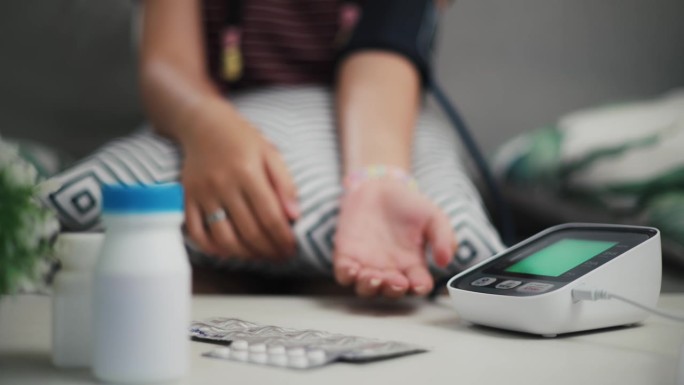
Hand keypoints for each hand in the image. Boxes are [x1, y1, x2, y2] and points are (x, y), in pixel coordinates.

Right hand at [180, 98, 298, 259]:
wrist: (202, 125)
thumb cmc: (242, 139)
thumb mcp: (270, 153)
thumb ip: (285, 184)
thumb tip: (295, 216)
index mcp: (248, 172)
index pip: (270, 217)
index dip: (284, 238)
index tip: (292, 249)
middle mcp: (223, 185)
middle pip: (250, 231)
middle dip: (269, 250)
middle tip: (281, 257)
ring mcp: (202, 194)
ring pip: (225, 238)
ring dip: (246, 255)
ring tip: (261, 256)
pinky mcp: (187, 199)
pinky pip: (197, 233)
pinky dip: (213, 249)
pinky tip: (230, 253)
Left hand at [333, 179, 455, 297]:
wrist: (378, 186)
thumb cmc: (407, 204)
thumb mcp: (433, 216)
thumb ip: (444, 237)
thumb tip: (445, 261)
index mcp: (412, 265)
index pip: (418, 285)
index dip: (419, 288)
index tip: (419, 283)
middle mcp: (390, 269)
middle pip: (391, 291)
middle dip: (393, 290)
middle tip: (396, 281)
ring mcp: (367, 264)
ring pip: (366, 288)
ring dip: (369, 287)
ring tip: (374, 278)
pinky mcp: (347, 255)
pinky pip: (344, 273)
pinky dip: (347, 275)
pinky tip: (353, 269)